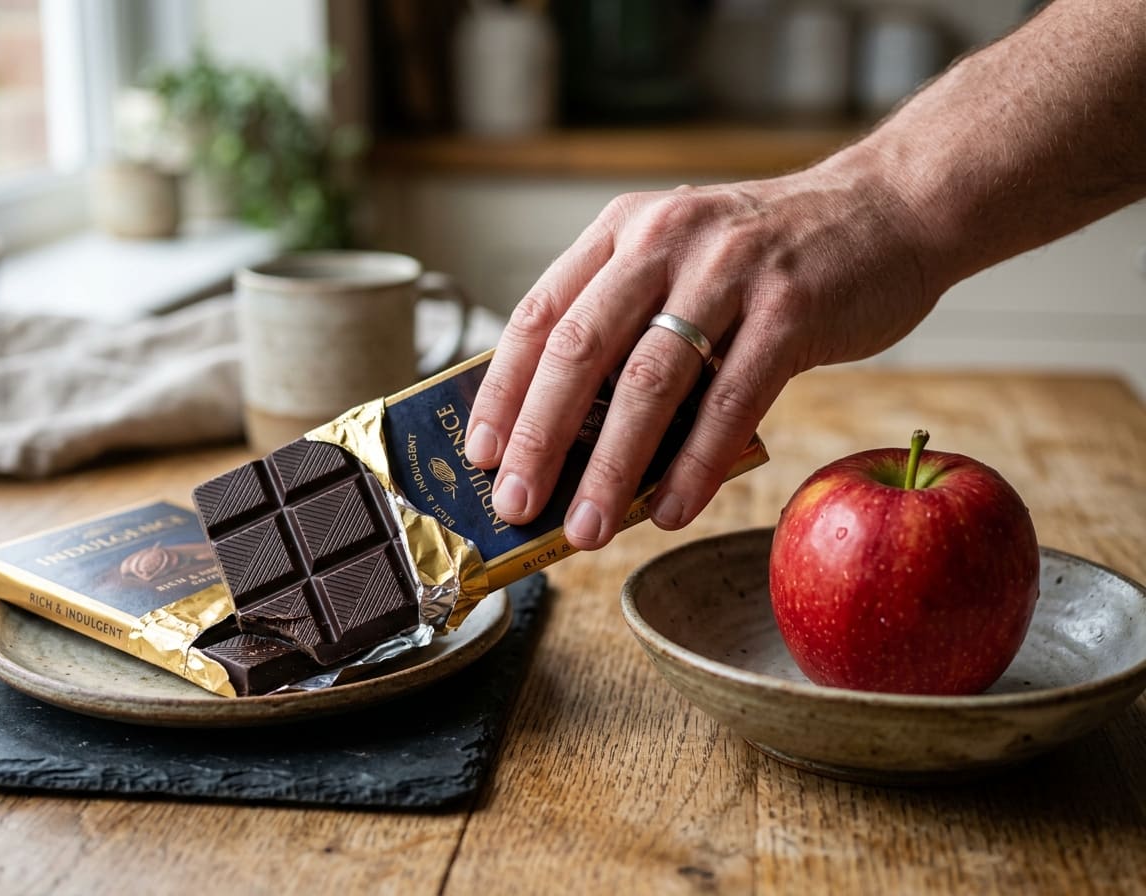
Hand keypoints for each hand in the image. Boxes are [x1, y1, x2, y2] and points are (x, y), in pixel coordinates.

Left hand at [464, 155, 940, 549]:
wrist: (889, 209)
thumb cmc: (772, 257)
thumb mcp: (683, 261)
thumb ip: (632, 325)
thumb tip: (574, 436)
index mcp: (625, 230)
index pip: (540, 314)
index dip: (504, 389)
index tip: (482, 453)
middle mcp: (665, 240)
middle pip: (579, 350)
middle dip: (539, 438)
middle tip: (516, 506)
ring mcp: (729, 270)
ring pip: (648, 381)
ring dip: (611, 468)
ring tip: (587, 529)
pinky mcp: (791, 308)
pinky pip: (729, 401)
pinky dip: (695, 465)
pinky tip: (672, 511)